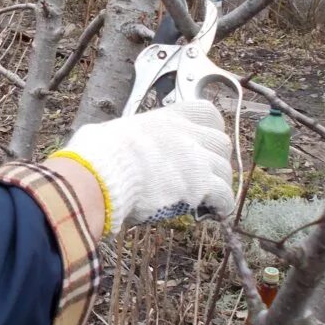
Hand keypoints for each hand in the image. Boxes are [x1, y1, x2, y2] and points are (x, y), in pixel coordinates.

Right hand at [51, 102, 234, 234]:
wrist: (103, 174)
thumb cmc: (99, 154)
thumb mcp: (113, 131)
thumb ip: (124, 136)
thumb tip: (108, 141)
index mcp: (167, 119)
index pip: (206, 113)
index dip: (210, 129)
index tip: (205, 142)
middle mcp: (186, 134)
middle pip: (221, 143)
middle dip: (217, 158)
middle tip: (207, 173)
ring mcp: (196, 159)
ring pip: (225, 170)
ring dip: (221, 183)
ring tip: (211, 197)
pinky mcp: (200, 184)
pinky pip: (224, 194)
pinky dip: (222, 204)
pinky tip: (216, 211)